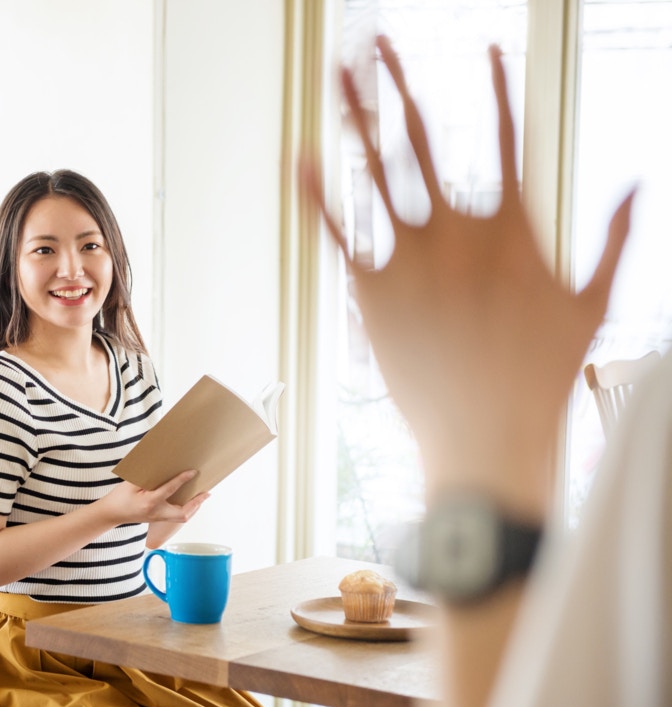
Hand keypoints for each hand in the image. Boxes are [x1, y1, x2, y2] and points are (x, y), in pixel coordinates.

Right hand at [102, 470, 208, 525]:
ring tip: (202, 495)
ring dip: (194, 507)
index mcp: (149, 502)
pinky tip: (190, 500)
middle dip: (196, 503)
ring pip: (182, 517)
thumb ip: (146, 477)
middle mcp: (156, 513)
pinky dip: (186, 508)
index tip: (193, 472)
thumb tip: (162, 467)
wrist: (110, 514)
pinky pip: (176, 516)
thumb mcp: (130, 484)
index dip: (182, 480)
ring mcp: (157, 518)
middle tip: (206, 492)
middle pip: (183, 514)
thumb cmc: (119, 498)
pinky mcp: (157, 519)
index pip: (170, 490)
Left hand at [301, 36, 633, 517]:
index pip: (509, 136)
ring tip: (337, 72)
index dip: (498, 89)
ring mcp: (412, 258)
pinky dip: (319, 195)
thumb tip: (637, 185)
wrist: (486, 436)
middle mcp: (458, 230)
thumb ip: (612, 238)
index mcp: (513, 224)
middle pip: (426, 137)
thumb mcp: (592, 301)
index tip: (489, 48)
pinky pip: (340, 233)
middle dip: (401, 83)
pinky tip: (300, 156)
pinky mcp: (373, 291)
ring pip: (378, 170)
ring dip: (356, 117)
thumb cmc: (542, 375)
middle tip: (378, 39)